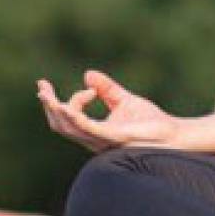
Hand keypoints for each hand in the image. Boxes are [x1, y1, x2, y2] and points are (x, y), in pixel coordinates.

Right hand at [37, 71, 179, 152]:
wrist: (173, 134)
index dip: (60, 102)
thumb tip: (87, 75)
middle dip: (48, 106)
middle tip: (41, 87)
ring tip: (47, 93)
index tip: (77, 87)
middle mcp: (93, 139)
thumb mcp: (124, 100)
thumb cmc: (150, 121)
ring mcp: (102, 141)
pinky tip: (68, 106)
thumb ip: (106, 89)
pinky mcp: (113, 138)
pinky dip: (76, 116)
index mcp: (94, 132)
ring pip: (69, 128)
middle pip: (61, 126)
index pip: (67, 119)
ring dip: (56, 110)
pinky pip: (88, 129)